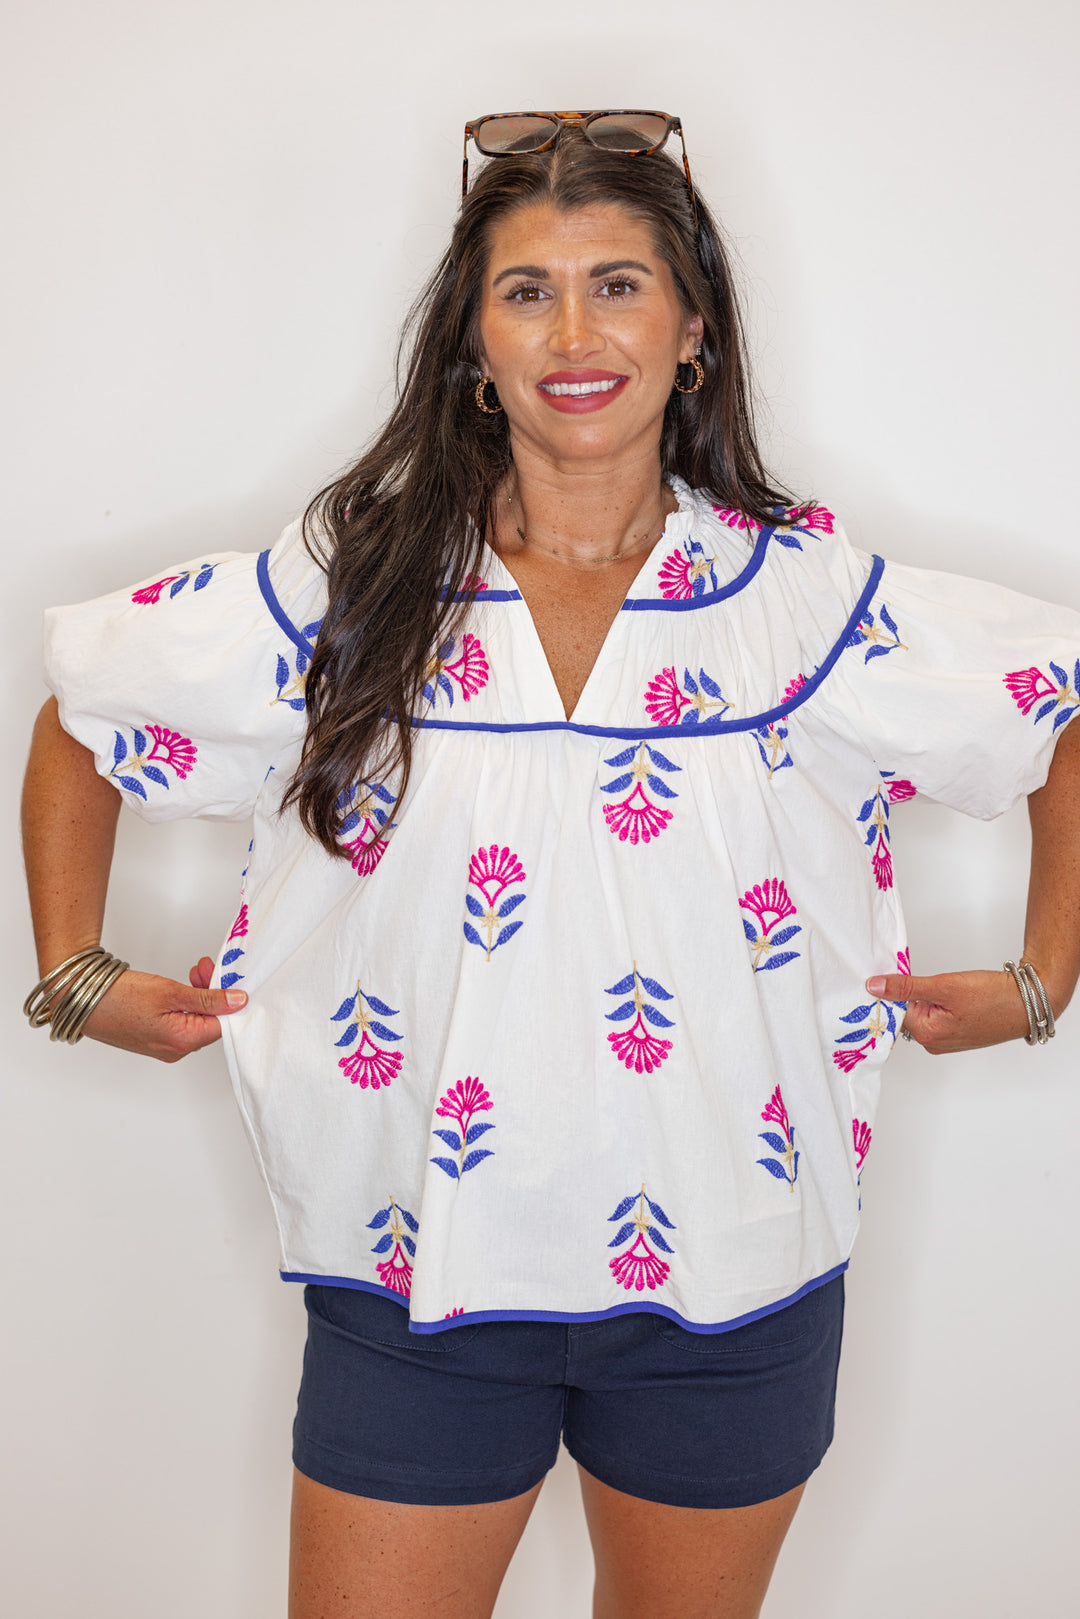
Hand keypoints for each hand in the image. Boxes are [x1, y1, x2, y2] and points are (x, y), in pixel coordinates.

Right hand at [80, 961, 246, 1061]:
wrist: (81, 1000)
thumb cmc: (118, 998)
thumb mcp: (171, 992)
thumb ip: (208, 998)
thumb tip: (238, 1001)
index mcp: (183, 1042)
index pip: (222, 1024)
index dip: (227, 998)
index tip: (225, 977)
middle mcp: (174, 1049)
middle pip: (209, 1021)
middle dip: (212, 992)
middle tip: (205, 967)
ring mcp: (162, 1045)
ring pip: (194, 1019)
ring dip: (198, 995)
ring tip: (193, 972)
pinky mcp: (152, 1038)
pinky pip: (179, 1021)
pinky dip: (184, 1003)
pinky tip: (180, 986)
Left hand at [865, 970, 1031, 1054]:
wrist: (1027, 1002)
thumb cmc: (992, 997)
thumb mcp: (944, 985)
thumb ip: (906, 986)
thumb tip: (874, 986)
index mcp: (927, 1035)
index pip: (893, 1012)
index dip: (892, 991)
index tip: (894, 976)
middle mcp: (934, 1043)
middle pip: (905, 1013)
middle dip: (909, 993)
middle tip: (929, 979)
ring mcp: (946, 1040)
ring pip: (921, 1012)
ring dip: (924, 996)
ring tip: (945, 987)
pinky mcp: (957, 1033)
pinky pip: (936, 1015)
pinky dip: (937, 1002)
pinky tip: (950, 994)